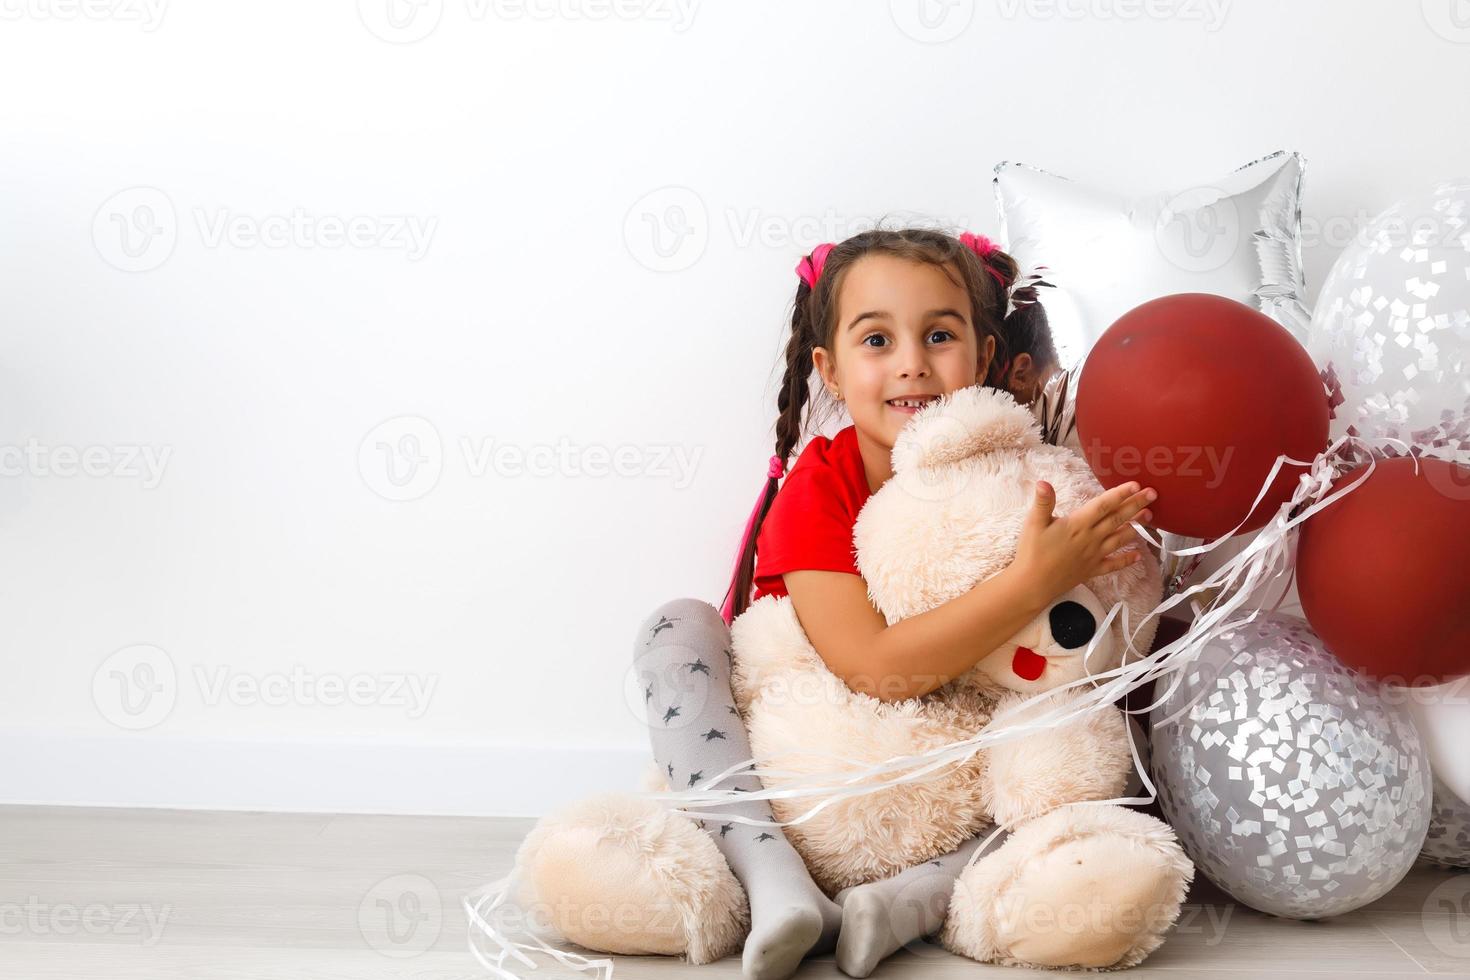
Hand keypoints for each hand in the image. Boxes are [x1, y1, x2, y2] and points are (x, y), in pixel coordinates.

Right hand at [1012, 479, 1156, 598]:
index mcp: (1078, 525)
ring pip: (1120, 538)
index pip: (1103, 506)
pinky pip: (1114, 565)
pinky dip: (1127, 560)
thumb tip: (1044, 482)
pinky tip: (1138, 556)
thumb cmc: (1032, 553)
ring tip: (1149, 517)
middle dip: (1136, 505)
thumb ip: (1043, 503)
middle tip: (1153, 494)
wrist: (1033, 585)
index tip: (1135, 485)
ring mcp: (1094, 555)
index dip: (1119, 494)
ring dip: (1136, 527)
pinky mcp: (1092, 570)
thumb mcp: (1033, 524)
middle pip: (1117, 519)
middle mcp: (1091, 538)